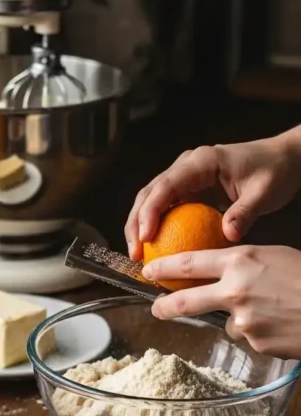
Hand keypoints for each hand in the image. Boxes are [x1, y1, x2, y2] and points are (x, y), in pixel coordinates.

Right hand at [125, 133, 300, 260]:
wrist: (282, 160)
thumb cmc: (274, 170)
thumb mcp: (263, 192)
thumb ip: (244, 212)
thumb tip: (227, 236)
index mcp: (201, 161)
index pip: (166, 186)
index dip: (150, 212)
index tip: (146, 238)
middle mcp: (186, 166)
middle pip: (149, 194)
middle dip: (136, 223)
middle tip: (135, 253)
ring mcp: (185, 178)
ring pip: (152, 201)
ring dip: (141, 227)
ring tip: (138, 256)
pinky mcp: (189, 190)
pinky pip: (167, 209)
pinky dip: (157, 228)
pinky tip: (157, 251)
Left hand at [142, 245, 300, 358]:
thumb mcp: (275, 257)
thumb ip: (245, 265)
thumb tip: (223, 274)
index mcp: (240, 260)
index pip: (188, 263)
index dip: (164, 268)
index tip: (148, 271)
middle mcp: (234, 289)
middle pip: (185, 301)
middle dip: (165, 306)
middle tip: (156, 309)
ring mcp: (243, 319)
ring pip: (227, 321)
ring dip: (242, 319)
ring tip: (274, 312)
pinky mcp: (254, 342)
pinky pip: (249, 337)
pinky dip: (261, 333)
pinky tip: (282, 325)